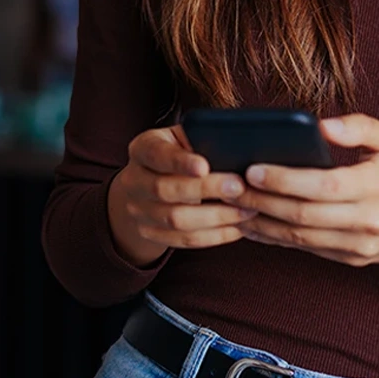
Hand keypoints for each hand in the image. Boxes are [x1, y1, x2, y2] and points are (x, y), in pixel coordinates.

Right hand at [107, 125, 257, 267]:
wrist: (149, 180)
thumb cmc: (178, 152)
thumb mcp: (182, 137)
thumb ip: (199, 139)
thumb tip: (234, 146)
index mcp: (142, 148)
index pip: (157, 154)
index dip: (179, 162)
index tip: (205, 166)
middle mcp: (133, 180)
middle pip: (165, 190)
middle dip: (206, 190)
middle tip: (239, 187)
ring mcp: (137, 209)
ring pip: (175, 220)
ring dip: (215, 217)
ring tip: (246, 209)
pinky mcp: (149, 232)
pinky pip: (183, 240)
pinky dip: (214, 236)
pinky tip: (237, 227)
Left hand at [230, 114, 378, 266]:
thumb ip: (359, 126)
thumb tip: (322, 124)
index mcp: (377, 186)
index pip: (323, 186)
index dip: (285, 179)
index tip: (253, 168)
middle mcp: (368, 221)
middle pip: (305, 215)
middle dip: (263, 201)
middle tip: (230, 186)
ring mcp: (359, 245)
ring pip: (301, 237)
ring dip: (263, 223)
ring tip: (233, 204)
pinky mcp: (351, 259)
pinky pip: (307, 249)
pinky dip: (277, 238)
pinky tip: (253, 223)